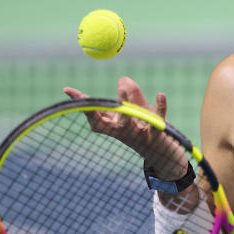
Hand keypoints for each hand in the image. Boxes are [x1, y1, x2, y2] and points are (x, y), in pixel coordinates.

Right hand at [63, 77, 184, 179]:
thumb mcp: (138, 109)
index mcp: (113, 126)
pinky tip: (161, 94)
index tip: (68, 90)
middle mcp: (122, 132)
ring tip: (122, 88)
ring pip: (127, 123)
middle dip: (96, 109)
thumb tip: (122, 79)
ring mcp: (138, 136)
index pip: (94, 115)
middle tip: (87, 96)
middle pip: (104, 125)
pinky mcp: (156, 136)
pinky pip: (157, 122)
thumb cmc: (147, 128)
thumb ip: (131, 94)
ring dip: (124, 105)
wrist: (165, 154)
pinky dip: (160, 108)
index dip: (82, 103)